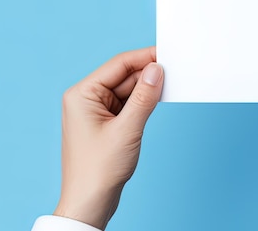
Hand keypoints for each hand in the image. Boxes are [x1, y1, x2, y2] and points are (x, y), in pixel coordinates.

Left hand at [53, 47, 163, 229]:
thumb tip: (157, 70)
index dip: (144, 57)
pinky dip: (143, 101)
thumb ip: (143, 97)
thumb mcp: (127, 129)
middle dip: (148, 74)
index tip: (167, 53)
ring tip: (171, 84)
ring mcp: (96, 111)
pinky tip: (158, 99)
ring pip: (128, 90)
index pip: (118, 65)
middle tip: (175, 69)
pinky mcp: (106, 122)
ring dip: (147, 89)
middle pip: (124, 76)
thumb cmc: (98, 169)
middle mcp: (86, 98)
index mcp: (82, 94)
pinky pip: (128, 104)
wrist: (90, 202)